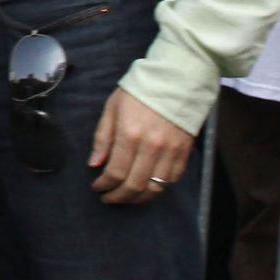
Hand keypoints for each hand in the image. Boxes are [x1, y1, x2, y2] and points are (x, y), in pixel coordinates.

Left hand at [89, 85, 194, 204]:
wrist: (176, 81)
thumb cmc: (138, 91)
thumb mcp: (112, 108)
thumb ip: (103, 138)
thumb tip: (94, 164)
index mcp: (130, 134)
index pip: (116, 172)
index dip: (104, 185)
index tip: (97, 188)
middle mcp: (151, 147)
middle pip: (135, 185)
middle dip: (119, 197)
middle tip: (109, 198)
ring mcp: (171, 152)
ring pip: (156, 189)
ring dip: (139, 198)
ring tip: (126, 197)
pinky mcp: (185, 154)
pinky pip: (172, 181)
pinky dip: (159, 189)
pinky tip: (147, 187)